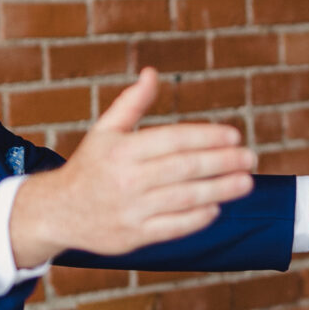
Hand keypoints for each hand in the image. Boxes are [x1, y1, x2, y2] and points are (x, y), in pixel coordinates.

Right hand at [8, 68, 255, 260]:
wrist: (58, 212)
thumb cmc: (90, 167)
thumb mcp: (105, 131)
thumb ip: (132, 103)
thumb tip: (153, 73)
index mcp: (122, 150)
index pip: (173, 139)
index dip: (207, 137)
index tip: (234, 135)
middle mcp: (127, 179)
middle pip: (184, 168)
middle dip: (222, 162)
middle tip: (250, 157)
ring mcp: (131, 210)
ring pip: (184, 198)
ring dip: (219, 190)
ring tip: (246, 182)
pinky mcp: (134, 236)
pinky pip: (174, 227)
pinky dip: (198, 218)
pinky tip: (217, 207)